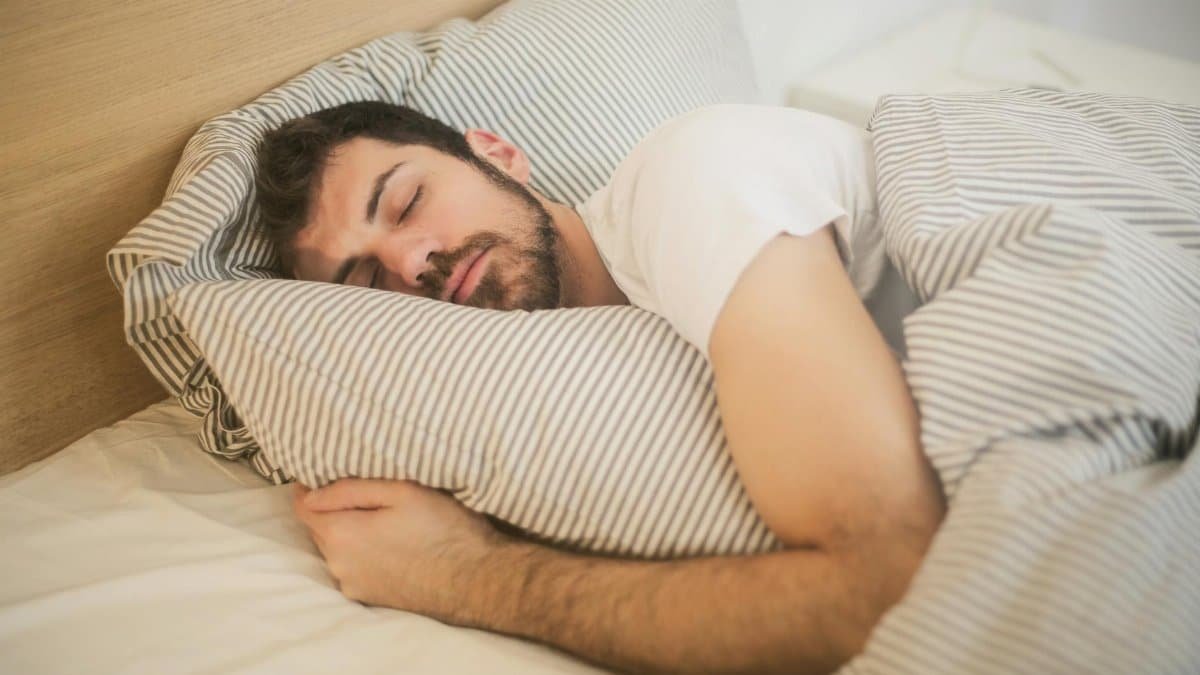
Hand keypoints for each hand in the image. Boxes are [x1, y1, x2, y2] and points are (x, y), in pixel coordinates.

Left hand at [291, 478, 506, 621]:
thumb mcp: (401, 492)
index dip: (309, 487)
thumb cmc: (443, 529)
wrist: (476, 580)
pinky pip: (354, 568)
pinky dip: (363, 554)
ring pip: (338, 549)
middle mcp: (338, 565)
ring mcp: (353, 586)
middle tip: (368, 494)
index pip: (303, 507)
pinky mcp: (370, 599)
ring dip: (351, 533)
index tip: (325, 473)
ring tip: (385, 521)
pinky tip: (393, 546)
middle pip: (320, 529)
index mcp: (341, 535)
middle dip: (334, 509)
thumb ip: (349, 489)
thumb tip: (310, 492)